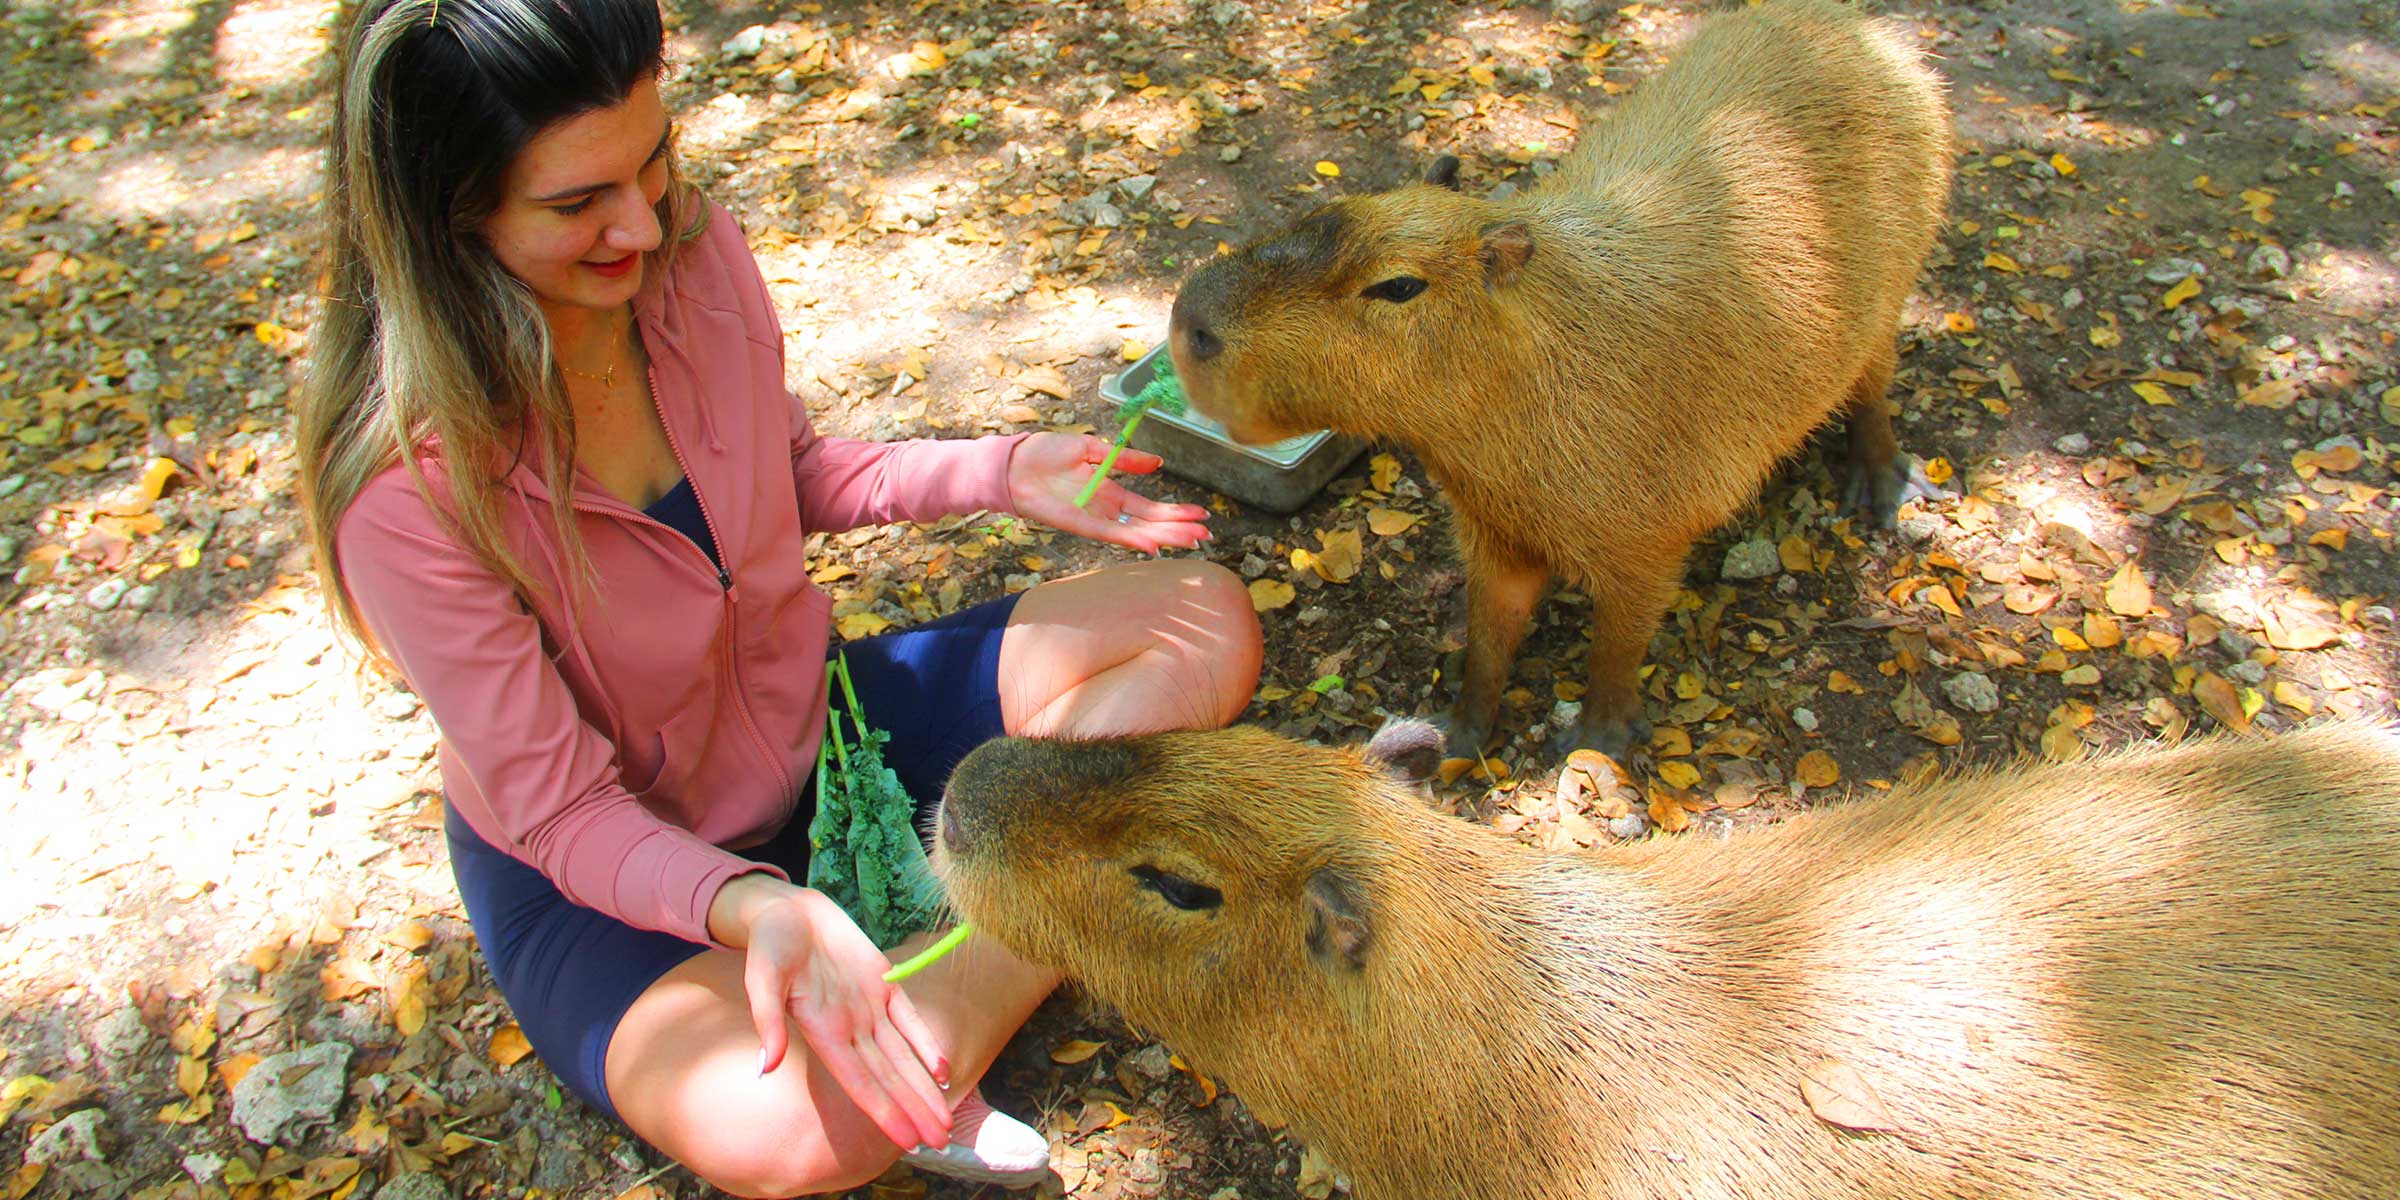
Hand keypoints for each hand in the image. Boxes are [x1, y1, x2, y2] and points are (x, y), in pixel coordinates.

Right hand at [715, 877, 954, 1150]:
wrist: (787, 910)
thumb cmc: (769, 945)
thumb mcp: (762, 978)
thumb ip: (767, 1021)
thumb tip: (765, 1066)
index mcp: (824, 1033)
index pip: (861, 1083)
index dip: (886, 1112)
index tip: (907, 1141)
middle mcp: (851, 1028)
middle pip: (890, 1079)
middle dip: (915, 1111)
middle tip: (941, 1143)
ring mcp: (869, 1007)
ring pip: (904, 1057)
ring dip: (925, 1089)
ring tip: (945, 1122)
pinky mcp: (883, 982)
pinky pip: (910, 1020)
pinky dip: (927, 1045)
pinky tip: (945, 1072)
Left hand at [1005, 432, 1211, 553]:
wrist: (1015, 463)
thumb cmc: (1046, 454)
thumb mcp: (1092, 450)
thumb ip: (1125, 458)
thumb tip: (1157, 463)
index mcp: (1110, 492)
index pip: (1149, 509)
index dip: (1175, 512)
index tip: (1201, 515)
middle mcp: (1106, 510)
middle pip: (1150, 524)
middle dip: (1178, 529)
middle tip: (1205, 535)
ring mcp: (1095, 519)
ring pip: (1137, 534)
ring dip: (1164, 537)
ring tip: (1190, 541)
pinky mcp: (1081, 525)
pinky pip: (1111, 536)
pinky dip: (1132, 541)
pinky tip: (1154, 545)